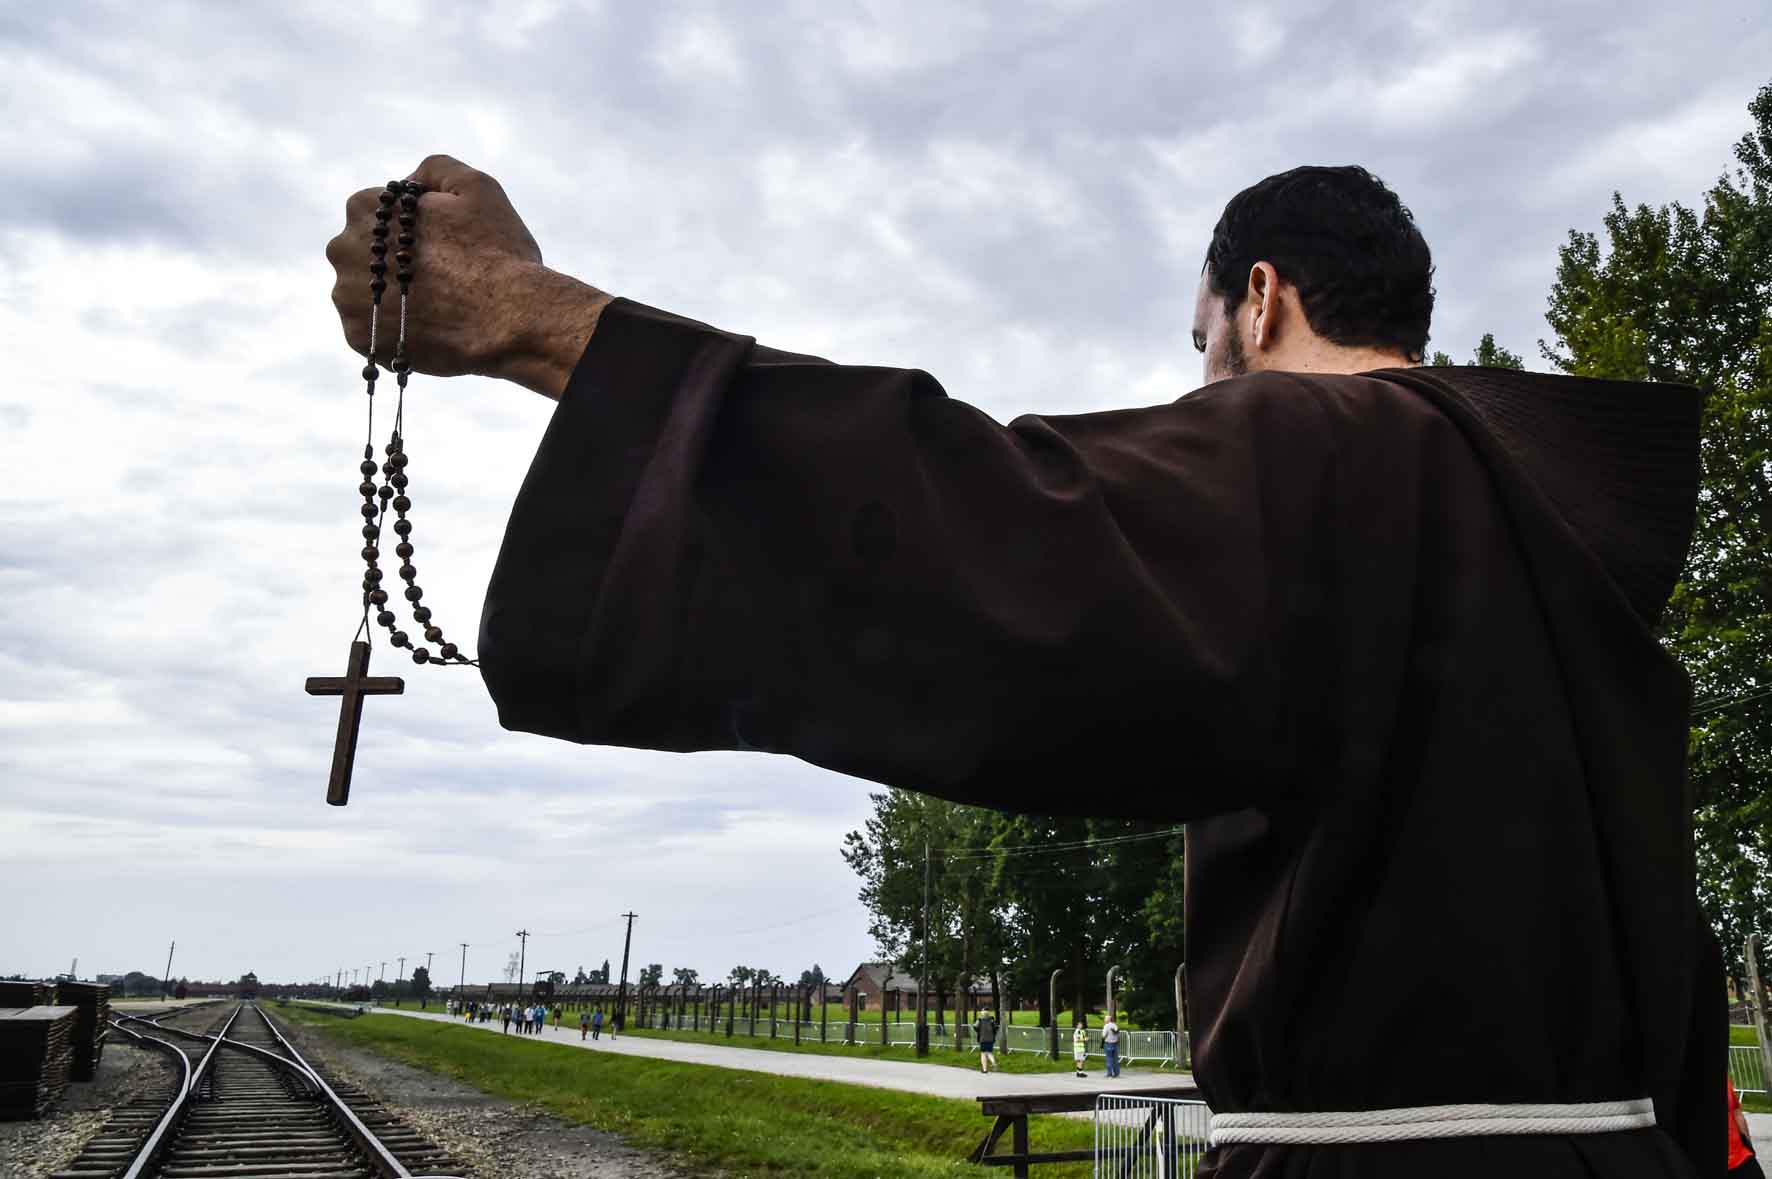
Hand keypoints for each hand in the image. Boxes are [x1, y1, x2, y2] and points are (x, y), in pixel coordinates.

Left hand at [326, 154, 610, 396]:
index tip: (442, 245)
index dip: (413, 230)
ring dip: (394, 300)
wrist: (511, 319)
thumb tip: (409, 181)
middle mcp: (342, 250)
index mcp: (363, 207)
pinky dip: (397, 333)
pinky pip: (374, 334)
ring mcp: (346, 299)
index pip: (378, 216)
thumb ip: (434, 168)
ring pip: (366, 297)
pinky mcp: (359, 340)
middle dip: (396, 265)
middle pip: (364, 256)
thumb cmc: (497, 251)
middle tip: (440, 279)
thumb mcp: (475, 186)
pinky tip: (430, 331)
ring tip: (438, 308)